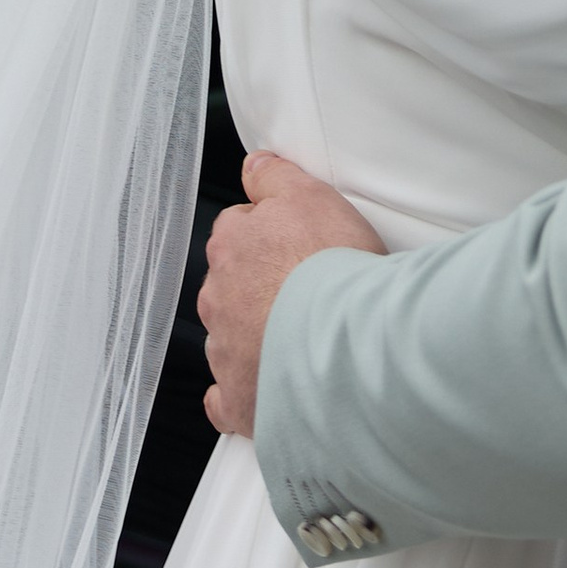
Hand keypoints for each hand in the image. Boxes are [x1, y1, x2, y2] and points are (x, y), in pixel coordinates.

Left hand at [200, 151, 385, 437]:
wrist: (348, 345)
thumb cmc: (334, 269)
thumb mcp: (310, 195)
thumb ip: (275, 176)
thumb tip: (254, 166)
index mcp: (231, 247)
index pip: (238, 230)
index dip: (272, 235)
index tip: (299, 245)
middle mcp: (218, 300)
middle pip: (232, 285)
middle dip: (260, 287)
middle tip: (306, 291)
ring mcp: (225, 353)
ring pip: (230, 338)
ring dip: (256, 337)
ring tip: (302, 339)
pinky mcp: (238, 401)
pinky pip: (225, 399)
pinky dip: (240, 394)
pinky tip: (264, 389)